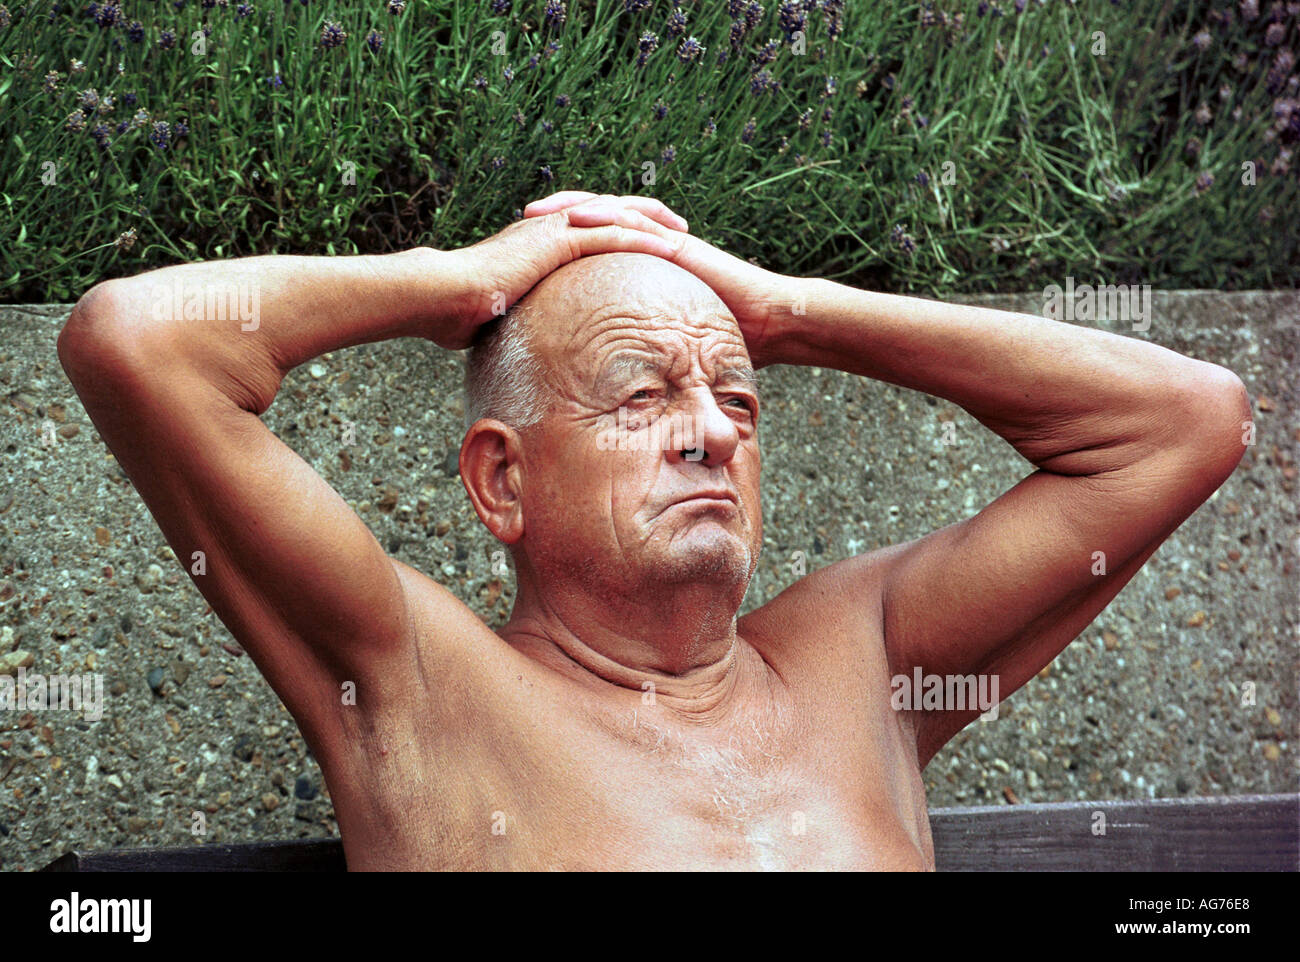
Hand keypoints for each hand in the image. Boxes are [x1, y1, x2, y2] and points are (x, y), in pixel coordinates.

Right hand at [436, 193, 689, 349]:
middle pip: (611, 212)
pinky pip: (611, 234)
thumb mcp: (498, 317)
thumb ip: (517, 323)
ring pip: (617, 216)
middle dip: (646, 218)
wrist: (441, 295)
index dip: (619, 233)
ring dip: (653, 223)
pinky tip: (669, 247)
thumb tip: (521, 351)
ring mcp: (554, 229)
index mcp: (540, 242)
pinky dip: (642, 238)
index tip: (644, 246)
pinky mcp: (558, 239)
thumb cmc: (458, 313)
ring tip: (684, 234)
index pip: (589, 229)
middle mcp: (550, 226)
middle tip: (677, 230)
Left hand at [522, 191, 787, 367]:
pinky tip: (580, 218)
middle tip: (518, 220)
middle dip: (555, 217)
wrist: (768, 322)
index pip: (593, 246)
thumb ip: (642, 352)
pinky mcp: (677, 243)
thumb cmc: (724, 339)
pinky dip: (608, 216)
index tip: (523, 250)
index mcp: (642, 267)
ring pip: (610, 211)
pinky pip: (638, 222)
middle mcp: (648, 247)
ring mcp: (663, 240)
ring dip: (571, 208)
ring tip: (537, 212)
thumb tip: (611, 385)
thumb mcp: (669, 346)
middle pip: (593, 220)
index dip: (558, 244)